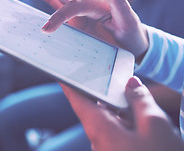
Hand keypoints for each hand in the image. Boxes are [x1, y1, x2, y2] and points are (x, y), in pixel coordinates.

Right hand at [16, 0, 147, 59]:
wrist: (133, 45)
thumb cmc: (131, 35)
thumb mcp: (129, 21)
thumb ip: (120, 1)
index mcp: (96, 3)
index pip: (73, 5)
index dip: (59, 16)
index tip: (45, 30)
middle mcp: (85, 3)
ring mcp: (80, 11)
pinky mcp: (77, 18)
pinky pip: (59, 7)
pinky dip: (47, 1)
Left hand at [60, 77, 183, 150]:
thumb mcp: (154, 124)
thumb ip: (140, 99)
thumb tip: (131, 84)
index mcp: (99, 127)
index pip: (77, 100)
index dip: (69, 84)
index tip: (61, 72)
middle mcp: (98, 139)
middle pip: (95, 108)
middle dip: (104, 93)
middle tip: (111, 76)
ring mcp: (108, 148)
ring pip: (109, 121)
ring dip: (119, 108)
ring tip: (132, 94)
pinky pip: (117, 132)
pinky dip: (126, 121)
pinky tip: (139, 116)